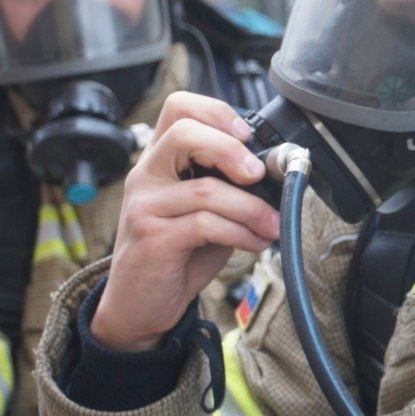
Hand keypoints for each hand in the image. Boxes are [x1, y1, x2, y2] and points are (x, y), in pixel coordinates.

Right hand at [91, 92, 279, 351]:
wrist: (138, 307)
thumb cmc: (176, 255)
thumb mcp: (205, 213)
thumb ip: (228, 189)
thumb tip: (275, 175)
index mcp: (158, 160)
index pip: (177, 108)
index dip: (216, 111)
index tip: (248, 135)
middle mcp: (145, 176)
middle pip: (184, 132)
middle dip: (231, 149)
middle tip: (259, 175)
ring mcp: (145, 206)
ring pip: (206, 188)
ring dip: (252, 208)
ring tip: (273, 224)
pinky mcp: (153, 239)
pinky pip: (206, 224)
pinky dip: (241, 233)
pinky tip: (255, 243)